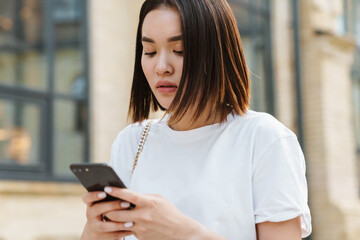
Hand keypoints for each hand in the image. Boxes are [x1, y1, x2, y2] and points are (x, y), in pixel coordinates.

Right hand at [81, 191, 133, 239]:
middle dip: (113, 206)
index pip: (87, 198)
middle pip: (98, 208)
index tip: (104, 193)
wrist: (96, 231)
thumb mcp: (104, 204)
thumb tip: (125, 192)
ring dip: (118, 224)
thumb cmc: (106, 212)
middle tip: (127, 204)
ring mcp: (93, 227)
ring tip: (130, 222)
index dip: (94, 195)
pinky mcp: (98, 237)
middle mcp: (90, 214)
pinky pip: (110, 236)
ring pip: (104, 226)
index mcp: (91, 204)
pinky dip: (121, 233)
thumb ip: (111, 198)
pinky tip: (131, 230)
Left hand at [103, 187, 218, 239]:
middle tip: (103, 205)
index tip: (107, 187)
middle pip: (117, 213)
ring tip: (108, 214)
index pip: (129, 196)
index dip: (116, 191)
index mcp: (148, 203)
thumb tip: (129, 196)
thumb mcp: (159, 199)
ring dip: (112, 219)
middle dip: (108, 209)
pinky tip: (122, 223)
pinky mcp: (140, 236)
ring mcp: (141, 228)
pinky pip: (127, 230)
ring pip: (119, 223)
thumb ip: (144, 197)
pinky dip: (123, 226)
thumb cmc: (169, 212)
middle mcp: (143, 215)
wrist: (180, 231)